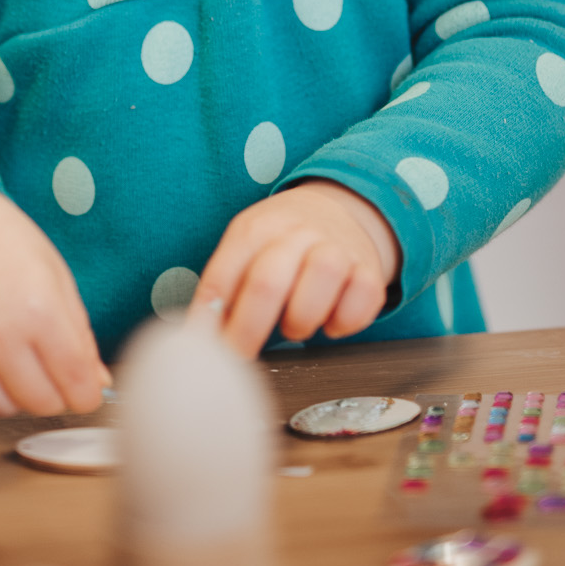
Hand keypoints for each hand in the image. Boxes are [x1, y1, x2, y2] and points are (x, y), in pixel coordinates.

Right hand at [0, 181, 109, 416]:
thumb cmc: (2, 239)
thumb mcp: (56, 275)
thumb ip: (80, 334)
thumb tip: (99, 382)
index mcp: (39, 310)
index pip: (78, 382)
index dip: (89, 392)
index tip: (88, 386)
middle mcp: (2, 338)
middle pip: (47, 402)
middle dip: (59, 389)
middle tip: (54, 360)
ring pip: (13, 406)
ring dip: (26, 390)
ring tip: (22, 351)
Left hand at [191, 180, 399, 358]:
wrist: (338, 209)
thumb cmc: (282, 241)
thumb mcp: (245, 248)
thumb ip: (222, 290)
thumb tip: (196, 339)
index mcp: (255, 229)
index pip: (224, 276)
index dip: (211, 321)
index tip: (207, 352)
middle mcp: (296, 233)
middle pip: (268, 280)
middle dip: (249, 329)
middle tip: (242, 356)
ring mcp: (335, 247)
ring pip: (321, 276)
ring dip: (302, 318)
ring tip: (294, 328)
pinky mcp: (368, 268)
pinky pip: (364, 296)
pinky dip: (346, 320)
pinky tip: (331, 323)